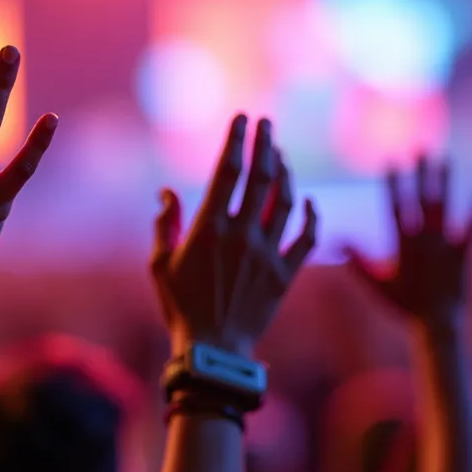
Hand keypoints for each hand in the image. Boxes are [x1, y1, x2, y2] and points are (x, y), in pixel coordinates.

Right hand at [150, 115, 317, 356]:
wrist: (214, 352)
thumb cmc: (180, 308)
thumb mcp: (160, 265)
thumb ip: (165, 225)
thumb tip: (167, 193)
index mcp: (209, 229)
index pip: (226, 172)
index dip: (236, 140)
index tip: (242, 119)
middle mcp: (242, 235)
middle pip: (260, 177)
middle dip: (265, 144)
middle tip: (267, 123)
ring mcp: (268, 254)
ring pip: (286, 201)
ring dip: (286, 173)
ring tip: (281, 156)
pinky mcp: (286, 275)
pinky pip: (307, 238)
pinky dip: (312, 216)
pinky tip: (310, 201)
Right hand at [345, 157, 471, 322]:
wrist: (437, 323)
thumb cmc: (403, 306)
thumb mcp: (376, 284)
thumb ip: (357, 261)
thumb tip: (337, 240)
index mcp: (404, 244)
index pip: (396, 206)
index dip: (393, 183)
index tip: (390, 161)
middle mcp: (426, 239)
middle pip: (422, 199)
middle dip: (420, 173)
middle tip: (420, 149)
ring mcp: (446, 244)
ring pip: (445, 207)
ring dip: (445, 182)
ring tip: (445, 159)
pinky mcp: (464, 252)